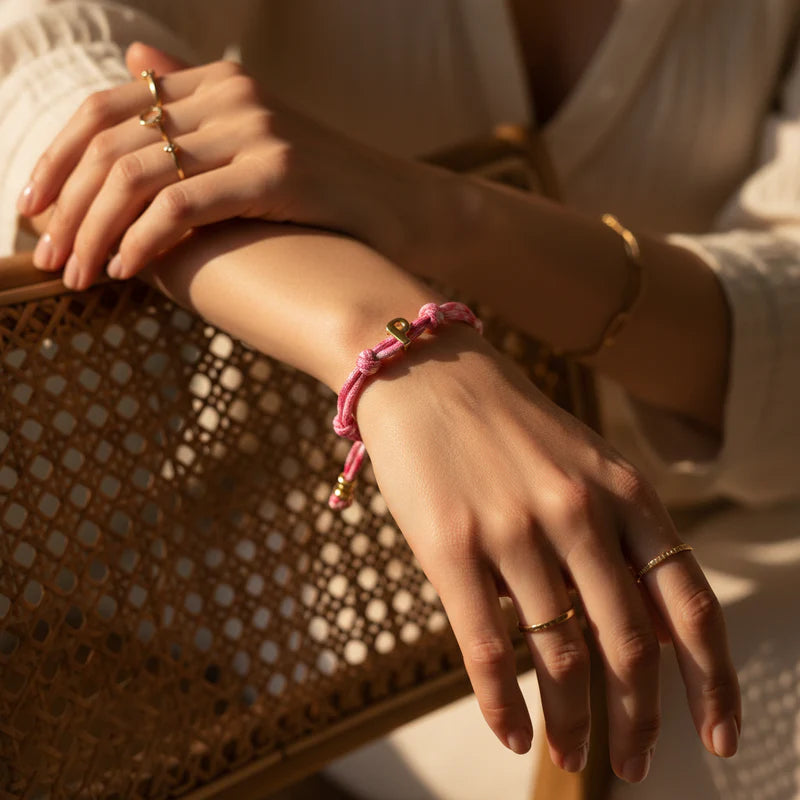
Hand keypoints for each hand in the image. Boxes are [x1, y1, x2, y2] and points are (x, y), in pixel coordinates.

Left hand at [17, 43, 400, 289]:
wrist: (409, 209)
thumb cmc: (329, 191)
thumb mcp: (256, 139)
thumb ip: (192, 103)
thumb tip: (132, 63)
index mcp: (217, 82)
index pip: (106, 109)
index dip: (56, 159)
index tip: (33, 211)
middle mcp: (231, 92)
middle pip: (111, 141)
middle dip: (67, 205)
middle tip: (48, 257)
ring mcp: (256, 128)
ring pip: (137, 174)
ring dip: (95, 231)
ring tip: (79, 276)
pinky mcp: (278, 170)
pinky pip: (182, 203)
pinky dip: (143, 240)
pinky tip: (128, 272)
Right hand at [355, 323, 740, 780]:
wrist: (429, 372)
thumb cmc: (510, 423)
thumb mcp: (589, 463)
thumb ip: (626, 537)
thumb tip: (655, 632)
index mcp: (624, 493)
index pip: (690, 605)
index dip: (713, 682)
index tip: (718, 738)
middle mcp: (578, 514)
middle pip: (629, 647)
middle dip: (638, 721)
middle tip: (631, 764)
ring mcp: (513, 530)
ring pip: (559, 656)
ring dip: (572, 721)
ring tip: (573, 754)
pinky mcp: (450, 546)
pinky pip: (485, 647)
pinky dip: (501, 703)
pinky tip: (509, 734)